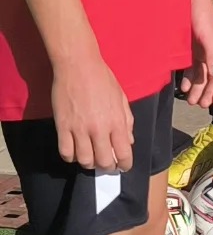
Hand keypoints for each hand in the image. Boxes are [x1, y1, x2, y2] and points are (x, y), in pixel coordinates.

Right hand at [51, 54, 133, 170]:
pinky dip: (71, 157)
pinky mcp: (62, 127)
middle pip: (104, 161)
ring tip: (91, 158)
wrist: (79, 67)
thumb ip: (127, 121)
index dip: (125, 164)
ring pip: (84, 160)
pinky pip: (65, 152)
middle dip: (108, 167)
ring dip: (89, 163)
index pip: (124, 153)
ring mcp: (79, 129)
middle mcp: (99, 129)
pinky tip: (75, 152)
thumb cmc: (103, 80)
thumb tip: (129, 141)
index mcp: (117, 121)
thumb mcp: (122, 99)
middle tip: (107, 165)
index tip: (123, 167)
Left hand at [182, 0, 212, 108]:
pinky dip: (189, 79)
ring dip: (198, 88)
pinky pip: (192, 68)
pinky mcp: (191, 49)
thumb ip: (212, 54)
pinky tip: (184, 87)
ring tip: (190, 100)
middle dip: (208, 92)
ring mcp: (202, 52)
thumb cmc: (202, 14)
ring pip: (202, 75)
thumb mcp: (208, 34)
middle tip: (199, 104)